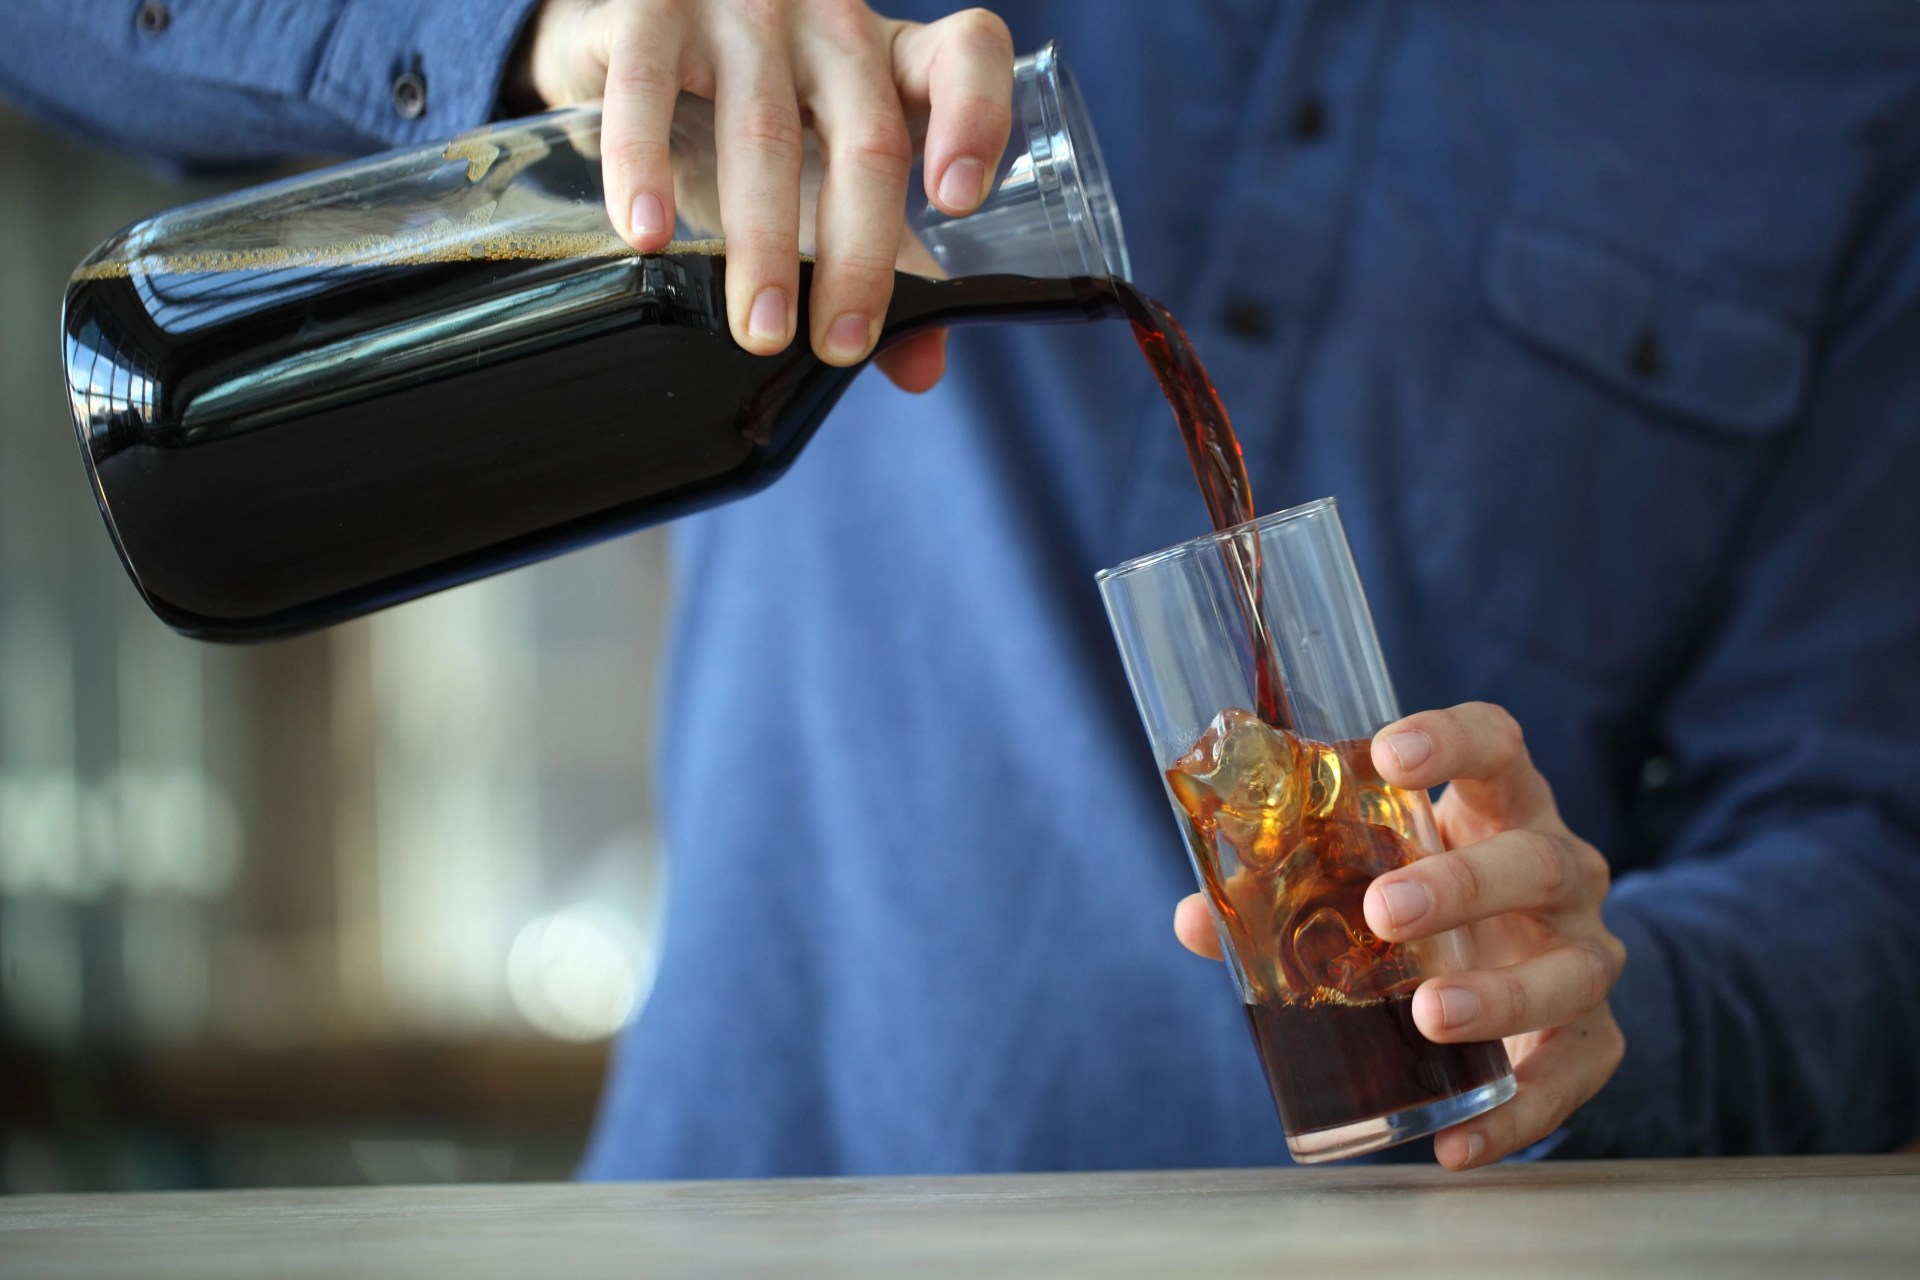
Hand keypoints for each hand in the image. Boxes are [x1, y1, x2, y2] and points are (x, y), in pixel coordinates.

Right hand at [506, 0, 1016, 391]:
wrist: (624, 32)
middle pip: (867, 135)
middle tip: (841, 343)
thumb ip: (880, 261)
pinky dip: (644, 166)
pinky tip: (648, 232)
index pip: (965, 55)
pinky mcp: (649, 9)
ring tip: (760, 328)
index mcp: (887, 57)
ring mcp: (741, 8)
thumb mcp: (822, 175)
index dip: (976, 119)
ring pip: (763, 130)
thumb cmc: (742, 109)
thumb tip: (923, 366)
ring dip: (763, 242)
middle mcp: (827, 23)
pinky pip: (646, 88)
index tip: (959, 203)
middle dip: (859, 253)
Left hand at [1173, 701, 1626, 1169]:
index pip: (1496, 745)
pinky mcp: (1596, 1035)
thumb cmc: (1428, 900)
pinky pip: (1573, 1074)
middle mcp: (1559, 869)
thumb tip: (1196, 919)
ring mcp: (1585, 951)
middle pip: (1537, 859)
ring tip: (1430, 1014)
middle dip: (1463, 884)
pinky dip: (1518, 1112)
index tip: (1387, 755)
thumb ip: (1286, 889)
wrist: (1526, 970)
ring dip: (1503, 994)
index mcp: (1498, 806)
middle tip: (1384, 910)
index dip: (1451, 739)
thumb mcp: (1368, 877)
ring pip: (1574, 967)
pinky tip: (1456, 1142)